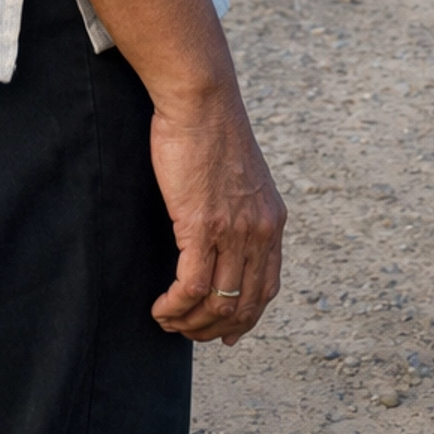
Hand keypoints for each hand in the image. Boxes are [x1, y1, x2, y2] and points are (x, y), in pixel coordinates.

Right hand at [148, 90, 286, 345]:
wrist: (201, 99)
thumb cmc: (211, 130)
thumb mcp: (241, 177)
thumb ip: (241, 210)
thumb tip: (223, 236)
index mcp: (272, 220)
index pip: (267, 288)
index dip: (245, 318)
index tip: (225, 334)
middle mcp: (260, 231)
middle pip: (243, 305)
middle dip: (212, 329)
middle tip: (186, 333)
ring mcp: (233, 231)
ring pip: (216, 303)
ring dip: (189, 323)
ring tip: (167, 321)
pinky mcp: (202, 225)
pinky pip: (191, 286)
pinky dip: (174, 307)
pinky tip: (160, 308)